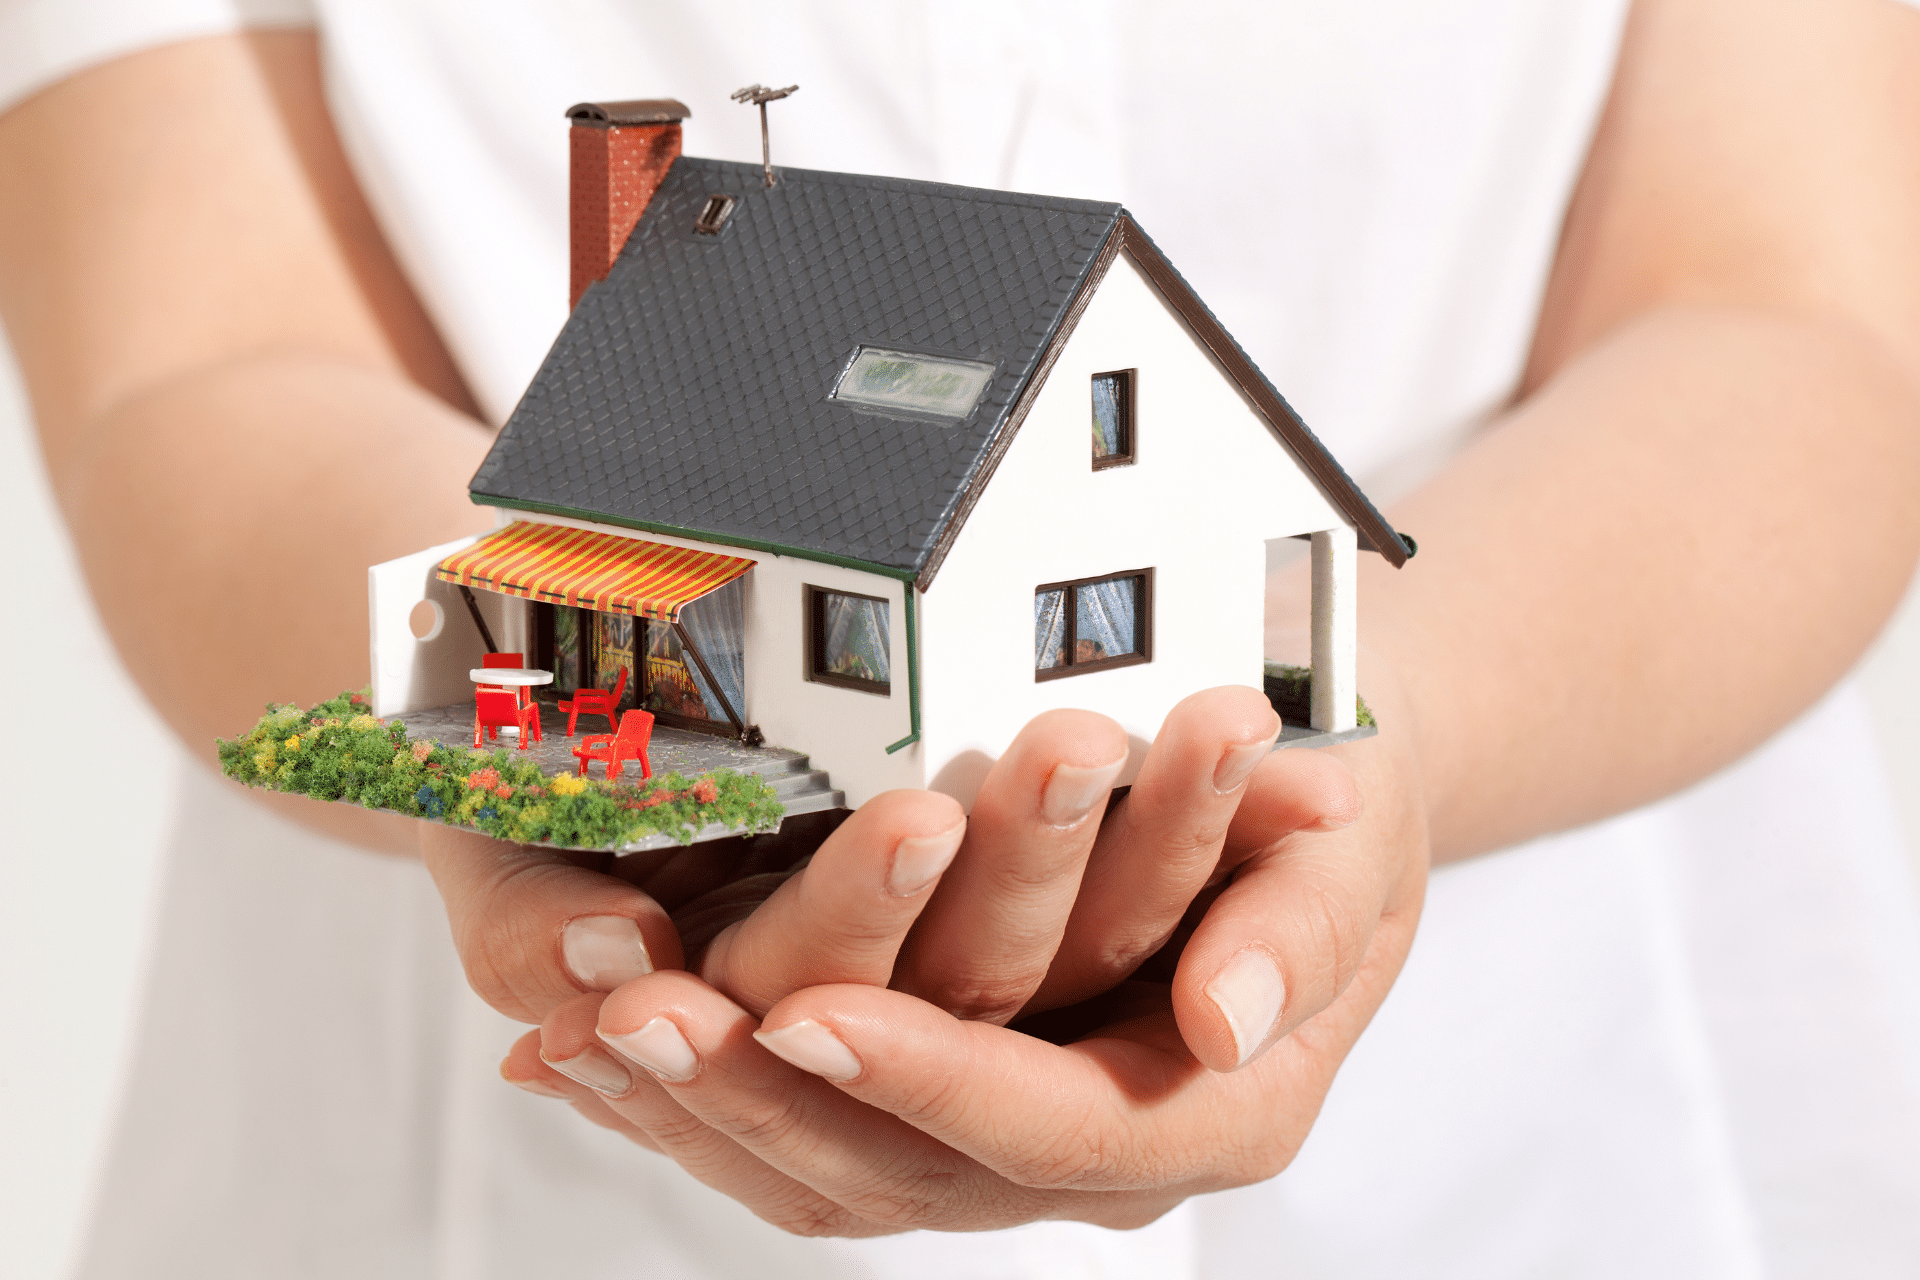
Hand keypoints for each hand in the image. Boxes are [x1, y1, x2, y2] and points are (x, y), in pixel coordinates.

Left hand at [501, 705, 1427, 1233]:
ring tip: (573, 1029)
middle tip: (632, 1016)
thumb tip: (1221, 1023)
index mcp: (1206, 1111)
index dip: (926, 1078)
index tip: (810, 1014)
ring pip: (833, 1170)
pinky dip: (697, 1097)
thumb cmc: (1322, 815)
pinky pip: (807, 1137)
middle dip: (762, 1096)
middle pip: (907, 1171)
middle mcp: (1097, 1158)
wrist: (1301, 809)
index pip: (1047, 1124)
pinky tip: (588, 1041)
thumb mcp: (1347, 852)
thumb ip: (1296, 937)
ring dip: (697, 1105)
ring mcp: (1011, 1143)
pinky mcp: (942, 1107)